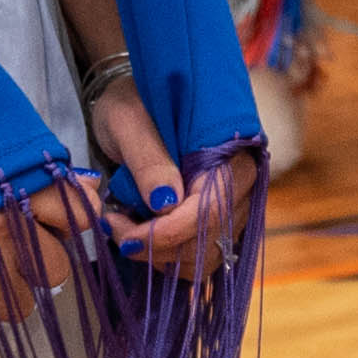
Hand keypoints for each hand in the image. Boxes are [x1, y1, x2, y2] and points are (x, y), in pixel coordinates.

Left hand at [87, 81, 257, 277]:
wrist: (141, 101)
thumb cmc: (134, 103)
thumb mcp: (129, 121)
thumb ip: (148, 160)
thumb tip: (166, 204)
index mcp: (228, 149)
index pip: (211, 208)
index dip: (168, 232)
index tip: (124, 233)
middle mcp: (242, 178)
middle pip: (210, 238)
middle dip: (158, 245)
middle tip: (115, 226)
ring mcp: (234, 201)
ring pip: (206, 254)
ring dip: (161, 254)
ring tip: (126, 226)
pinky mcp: (220, 217)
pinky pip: (201, 254)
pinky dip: (169, 255)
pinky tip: (144, 234)